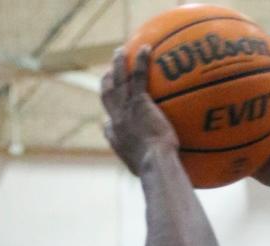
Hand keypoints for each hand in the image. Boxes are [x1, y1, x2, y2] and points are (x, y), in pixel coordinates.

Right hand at [102, 46, 177, 175]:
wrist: (155, 165)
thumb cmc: (157, 173)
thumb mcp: (148, 173)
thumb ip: (151, 167)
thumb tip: (163, 172)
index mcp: (117, 139)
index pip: (108, 125)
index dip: (109, 116)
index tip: (112, 111)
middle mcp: (116, 121)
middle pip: (107, 96)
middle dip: (106, 82)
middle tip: (109, 71)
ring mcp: (125, 110)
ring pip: (117, 80)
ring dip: (117, 64)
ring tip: (120, 51)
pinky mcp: (139, 102)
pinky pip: (138, 76)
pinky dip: (140, 60)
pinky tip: (146, 48)